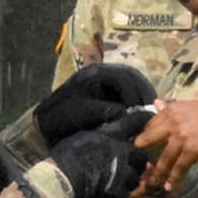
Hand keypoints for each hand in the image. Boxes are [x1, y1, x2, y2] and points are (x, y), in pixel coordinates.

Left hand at [35, 64, 155, 145]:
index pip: (124, 77)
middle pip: (132, 77)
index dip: (136, 94)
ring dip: (142, 98)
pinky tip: (139, 116)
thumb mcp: (79, 114)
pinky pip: (128, 93)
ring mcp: (106, 83)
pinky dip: (136, 103)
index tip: (141, 112)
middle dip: (143, 94)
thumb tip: (125, 113)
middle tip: (151, 113)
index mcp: (95, 74)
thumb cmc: (59, 118)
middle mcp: (103, 74)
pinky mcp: (107, 93)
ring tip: (148, 115)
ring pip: (132, 84)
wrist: (46, 124)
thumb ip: (102, 111)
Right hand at [49, 129, 147, 197]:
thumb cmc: (68, 154)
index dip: (144, 120)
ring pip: (136, 177)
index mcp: (113, 136)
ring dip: (131, 179)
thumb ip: (100, 133)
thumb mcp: (84, 134)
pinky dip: (121, 195)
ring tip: (123, 181)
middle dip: (138, 160)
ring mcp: (122, 173)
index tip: (147, 120)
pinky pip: (126, 194)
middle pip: (142, 156)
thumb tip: (106, 131)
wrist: (63, 178)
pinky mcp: (118, 192)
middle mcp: (122, 152)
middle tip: (133, 164)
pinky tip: (114, 194)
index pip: (136, 122)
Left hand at [136, 99, 197, 192]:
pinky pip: (179, 168)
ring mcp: (181, 138)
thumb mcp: (193, 106)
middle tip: (139, 162)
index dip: (146, 134)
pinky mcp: (191, 151)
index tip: (143, 143)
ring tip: (153, 182)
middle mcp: (174, 122)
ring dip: (158, 172)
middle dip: (143, 152)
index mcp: (173, 109)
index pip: (152, 122)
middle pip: (151, 139)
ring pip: (164, 158)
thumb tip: (157, 103)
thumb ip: (173, 107)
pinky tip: (169, 187)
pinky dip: (174, 179)